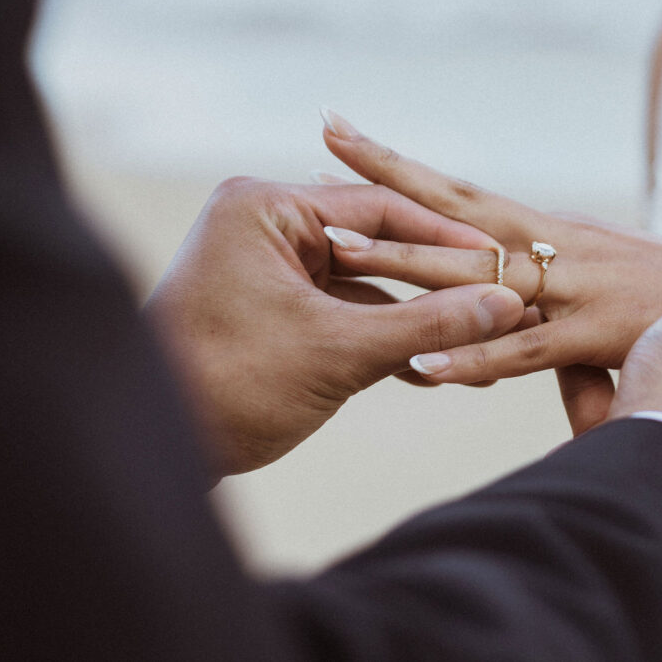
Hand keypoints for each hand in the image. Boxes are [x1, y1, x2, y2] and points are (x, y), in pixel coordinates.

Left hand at [145, 176, 523, 477]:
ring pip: (366, 289)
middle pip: (376, 247)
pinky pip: (346, 317)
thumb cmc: (228, 385)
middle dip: (436, 285)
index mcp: (266, 208)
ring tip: (481, 345)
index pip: (376, 209)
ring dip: (415, 323)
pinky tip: (436, 370)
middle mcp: (266, 228)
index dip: (445, 239)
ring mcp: (272, 273)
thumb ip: (427, 325)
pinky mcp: (277, 315)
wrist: (158, 452)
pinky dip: (385, 343)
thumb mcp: (339, 352)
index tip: (499, 262)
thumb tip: (504, 303)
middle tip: (498, 300)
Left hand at [318, 109, 661, 383]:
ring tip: (338, 250)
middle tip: (321, 151)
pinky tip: (419, 361)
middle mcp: (552, 245)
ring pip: (474, 273)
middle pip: (455, 209)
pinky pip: (520, 352)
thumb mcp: (593, 282)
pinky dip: (469, 357)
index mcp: (547, 228)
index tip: (340, 141)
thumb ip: (536, 299)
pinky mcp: (597, 334)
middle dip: (384, 183)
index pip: (459, 191)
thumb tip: (493, 321)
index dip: (400, 168)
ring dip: (404, 262)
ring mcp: (572, 287)